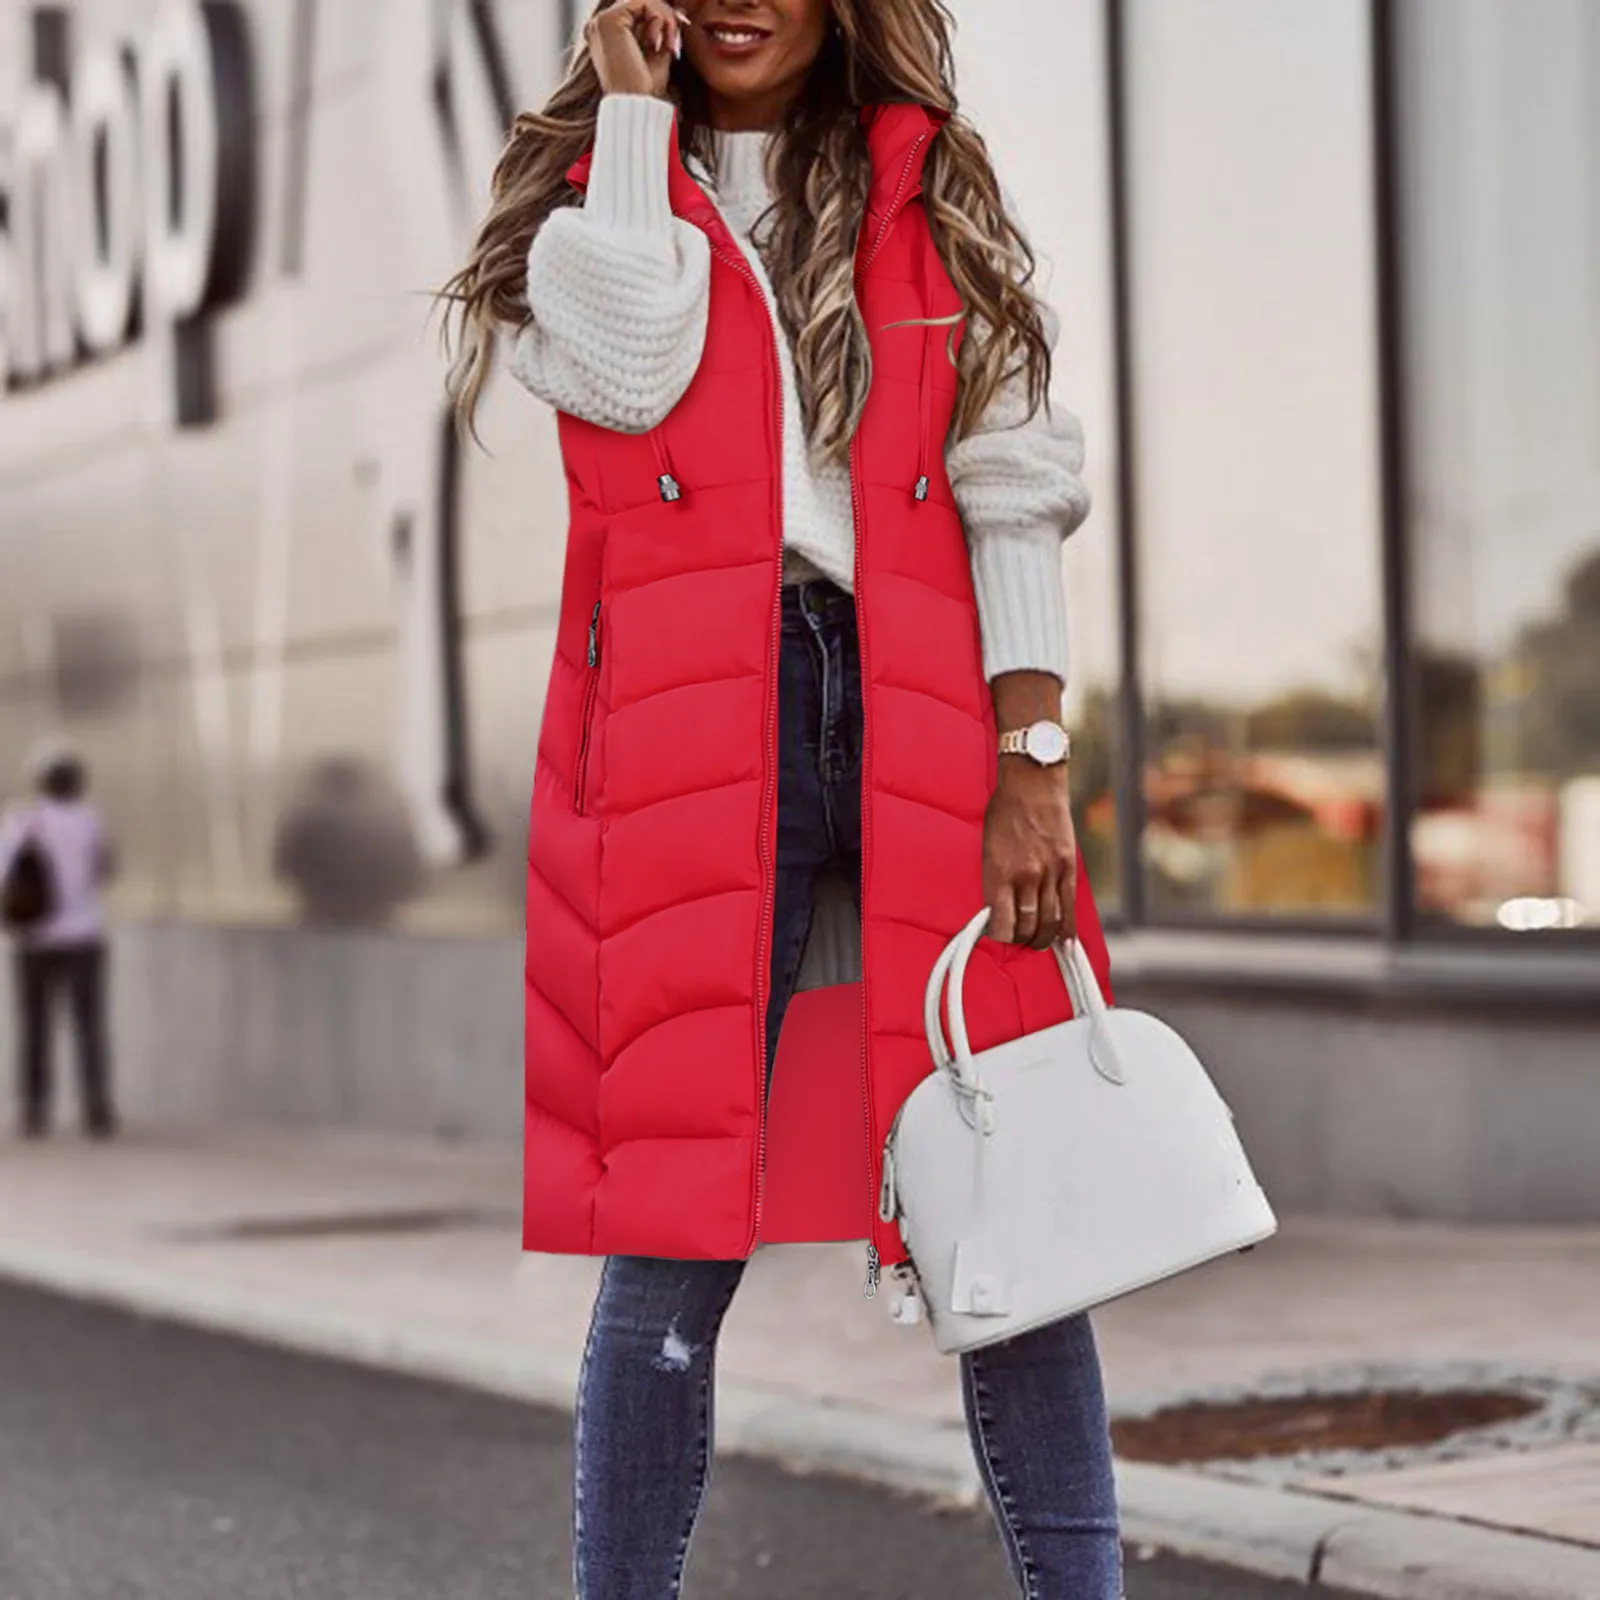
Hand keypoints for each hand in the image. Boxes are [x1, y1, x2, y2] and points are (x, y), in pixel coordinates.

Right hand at [587, 0, 688, 97]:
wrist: (635, 104)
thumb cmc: (644, 89)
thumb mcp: (655, 53)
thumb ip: (660, 30)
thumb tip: (676, 10)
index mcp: (607, 35)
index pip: (638, 12)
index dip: (661, 20)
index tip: (674, 41)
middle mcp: (600, 26)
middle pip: (641, 3)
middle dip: (665, 19)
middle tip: (674, 45)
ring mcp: (602, 21)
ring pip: (644, 1)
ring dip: (666, 20)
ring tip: (668, 46)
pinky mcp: (610, 20)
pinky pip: (644, 2)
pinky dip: (660, 19)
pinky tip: (658, 43)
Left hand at [983, 759, 1077, 948]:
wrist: (1032, 783)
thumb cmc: (1004, 811)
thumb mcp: (987, 847)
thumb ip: (994, 880)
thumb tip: (999, 909)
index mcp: (998, 872)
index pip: (1000, 923)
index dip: (1000, 936)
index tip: (999, 934)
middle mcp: (1024, 876)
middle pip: (1026, 926)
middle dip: (1022, 939)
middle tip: (1019, 939)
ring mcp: (1048, 872)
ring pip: (1049, 920)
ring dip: (1043, 937)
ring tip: (1038, 941)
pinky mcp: (1067, 866)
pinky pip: (1069, 905)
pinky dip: (1067, 928)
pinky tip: (1065, 941)